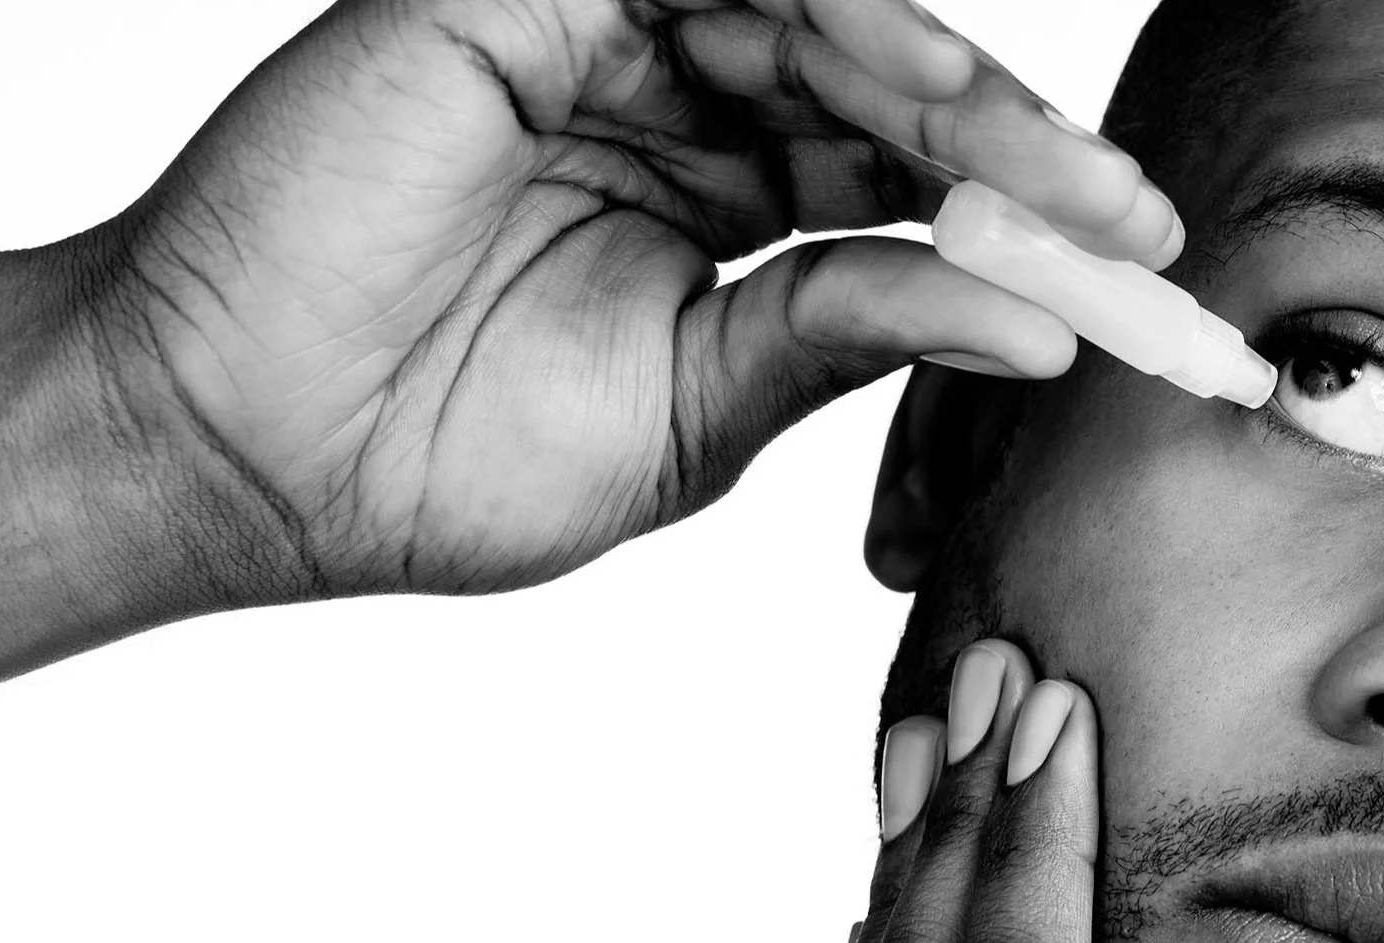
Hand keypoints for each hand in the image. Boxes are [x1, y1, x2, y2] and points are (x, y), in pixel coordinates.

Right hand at [82, 0, 1175, 601]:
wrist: (243, 453)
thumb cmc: (440, 456)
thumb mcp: (695, 413)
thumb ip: (848, 334)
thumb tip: (1037, 323)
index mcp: (720, 214)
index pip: (904, 192)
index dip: (1024, 229)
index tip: (1141, 289)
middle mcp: (681, 112)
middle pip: (891, 97)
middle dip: (1023, 156)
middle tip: (1132, 224)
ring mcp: (610, 41)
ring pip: (826, 20)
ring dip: (951, 88)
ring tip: (1048, 170)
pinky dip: (836, 17)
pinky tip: (922, 86)